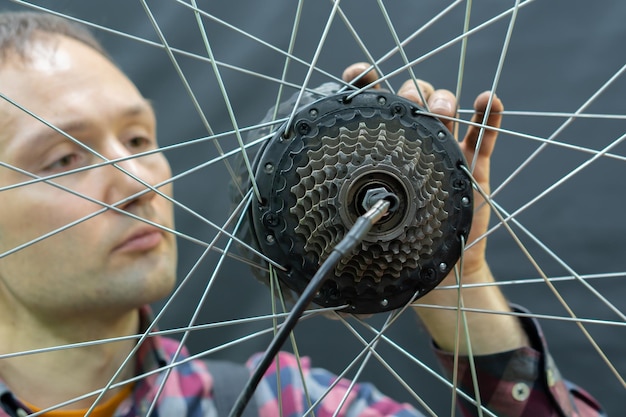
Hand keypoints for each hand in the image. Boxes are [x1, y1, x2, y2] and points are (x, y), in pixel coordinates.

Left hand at [343, 63, 527, 353]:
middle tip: (409, 104)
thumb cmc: (394, 251)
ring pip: (445, 109)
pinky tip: (485, 99)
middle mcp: (410, 146)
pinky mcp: (471, 166)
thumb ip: (344, 227)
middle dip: (410, 92)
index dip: (363, 86)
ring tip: (442, 110)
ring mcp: (443, 152)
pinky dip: (488, 115)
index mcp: (379, 154)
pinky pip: (484, 136)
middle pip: (411, 100)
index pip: (369, 110)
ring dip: (443, 98)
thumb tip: (301, 248)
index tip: (356, 75)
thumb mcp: (365, 232)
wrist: (435, 275)